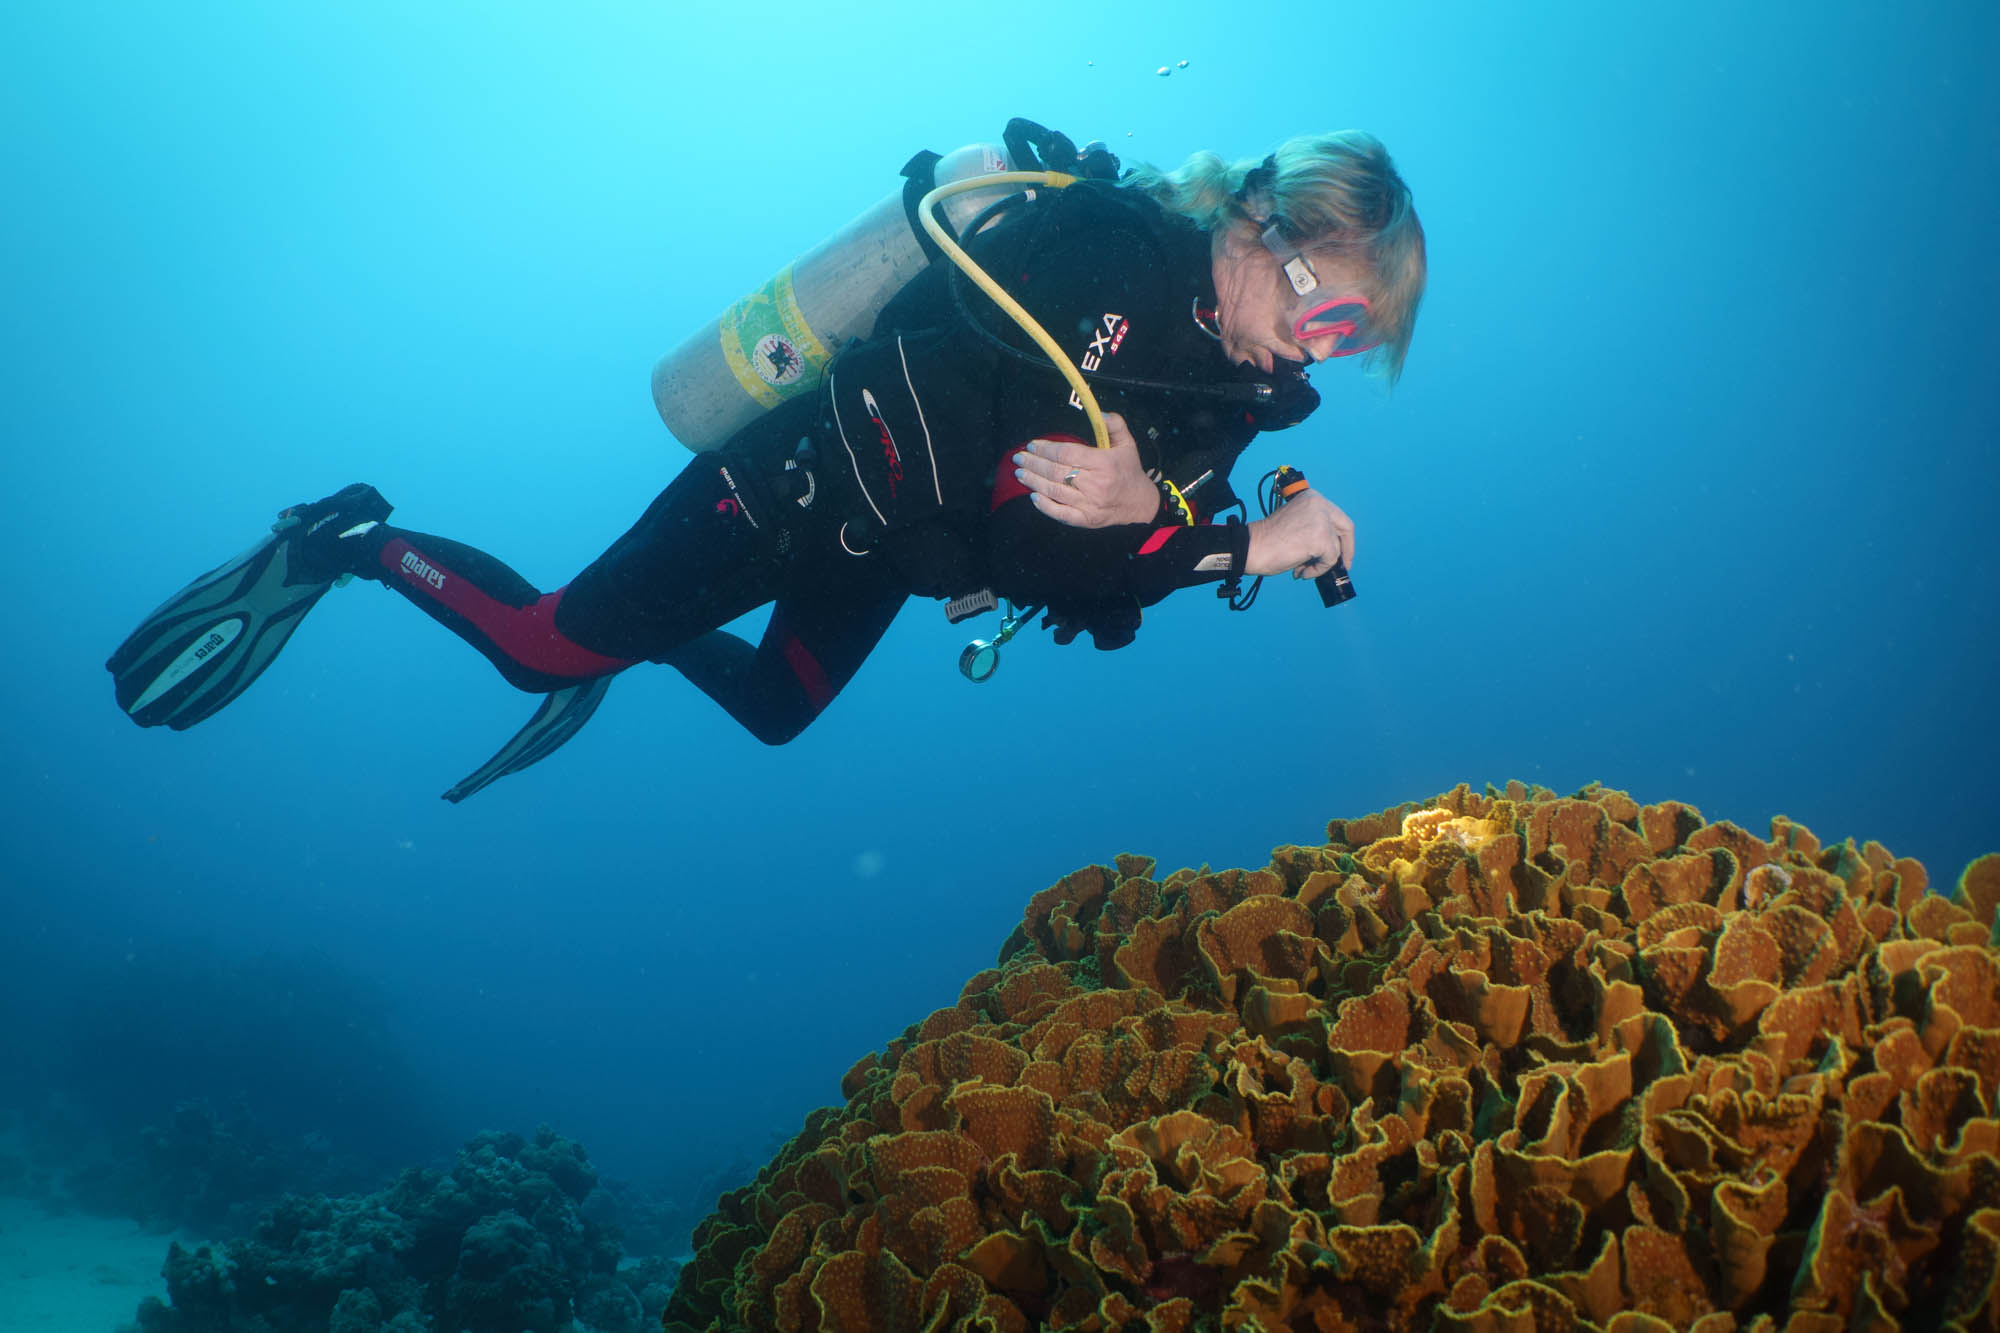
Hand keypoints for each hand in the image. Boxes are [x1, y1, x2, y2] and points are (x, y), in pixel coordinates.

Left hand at [1011, 413, 1158, 527]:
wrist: (1139, 503)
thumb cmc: (1129, 471)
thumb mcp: (1127, 443)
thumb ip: (1114, 424)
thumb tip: (1099, 412)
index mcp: (1103, 463)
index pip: (1067, 454)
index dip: (1046, 448)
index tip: (1033, 445)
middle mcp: (1095, 484)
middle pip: (1056, 472)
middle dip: (1033, 463)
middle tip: (1019, 457)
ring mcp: (1089, 504)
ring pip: (1054, 491)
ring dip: (1033, 481)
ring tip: (1020, 473)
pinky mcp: (1086, 520)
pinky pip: (1061, 514)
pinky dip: (1045, 506)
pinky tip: (1033, 496)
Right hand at [1244, 488, 1354, 577]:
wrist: (1251, 547)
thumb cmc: (1268, 540)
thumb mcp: (1298, 524)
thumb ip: (1316, 529)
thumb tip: (1333, 549)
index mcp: (1312, 498)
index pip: (1338, 516)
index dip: (1343, 537)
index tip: (1341, 552)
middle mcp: (1319, 504)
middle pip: (1346, 528)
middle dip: (1345, 550)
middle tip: (1341, 566)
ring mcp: (1321, 521)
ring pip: (1335, 548)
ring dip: (1321, 563)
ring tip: (1302, 569)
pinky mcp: (1320, 538)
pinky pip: (1329, 560)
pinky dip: (1317, 570)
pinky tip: (1301, 571)